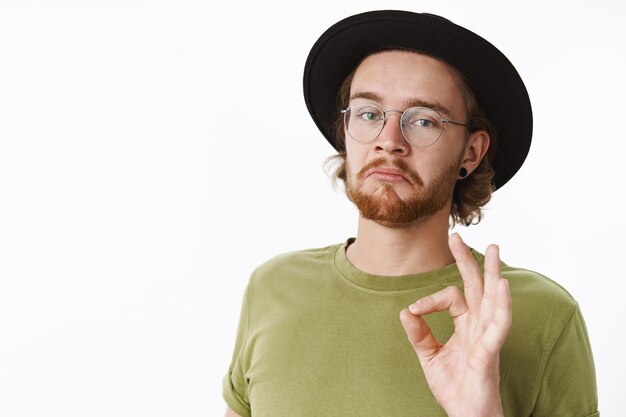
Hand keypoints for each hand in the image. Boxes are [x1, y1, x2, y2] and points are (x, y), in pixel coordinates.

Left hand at [399, 233, 511, 416]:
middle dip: (468, 261)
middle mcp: (479, 327)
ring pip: (492, 300)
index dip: (430, 299)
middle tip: (458, 236)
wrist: (466, 415)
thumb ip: (419, 334)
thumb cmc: (455, 388)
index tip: (413, 310)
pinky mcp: (489, 352)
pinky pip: (498, 326)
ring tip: (493, 250)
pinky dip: (501, 305)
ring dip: (492, 274)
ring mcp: (487, 338)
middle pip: (476, 287)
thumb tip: (405, 310)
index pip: (452, 298)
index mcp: (466, 325)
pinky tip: (502, 286)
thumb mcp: (429, 356)